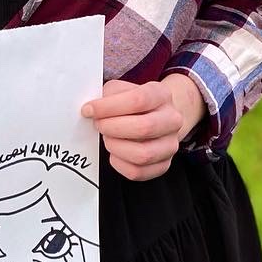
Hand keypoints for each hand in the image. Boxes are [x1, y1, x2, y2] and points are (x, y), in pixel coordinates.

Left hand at [81, 76, 204, 180]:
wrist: (155, 116)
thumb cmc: (134, 104)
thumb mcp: (121, 89)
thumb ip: (107, 96)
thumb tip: (92, 110)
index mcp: (162, 95)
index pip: (138, 100)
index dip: (109, 107)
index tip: (89, 110)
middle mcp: (172, 120)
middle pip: (143, 128)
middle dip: (112, 128)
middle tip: (99, 125)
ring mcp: (170, 144)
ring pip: (142, 154)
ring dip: (116, 146)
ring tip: (108, 138)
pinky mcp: (163, 165)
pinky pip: (138, 171)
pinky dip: (119, 163)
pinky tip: (115, 152)